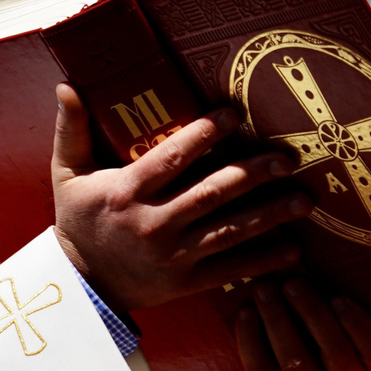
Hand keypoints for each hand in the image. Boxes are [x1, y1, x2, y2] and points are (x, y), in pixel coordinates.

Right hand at [51, 86, 308, 309]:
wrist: (79, 287)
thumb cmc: (79, 221)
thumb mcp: (67, 175)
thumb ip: (71, 129)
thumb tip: (66, 83)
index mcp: (126, 192)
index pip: (171, 158)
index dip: (203, 135)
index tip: (235, 114)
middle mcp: (152, 224)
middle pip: (211, 193)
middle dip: (253, 175)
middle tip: (288, 159)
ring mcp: (172, 257)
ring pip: (229, 231)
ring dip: (270, 215)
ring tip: (304, 200)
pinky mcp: (185, 283)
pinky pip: (230, 270)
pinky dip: (264, 260)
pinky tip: (295, 250)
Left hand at [238, 279, 370, 370]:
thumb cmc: (336, 341)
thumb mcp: (353, 331)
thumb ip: (344, 306)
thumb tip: (314, 263)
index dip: (356, 322)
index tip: (337, 296)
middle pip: (333, 351)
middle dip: (311, 312)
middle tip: (292, 282)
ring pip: (295, 363)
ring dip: (277, 321)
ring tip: (264, 290)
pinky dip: (252, 341)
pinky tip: (246, 313)